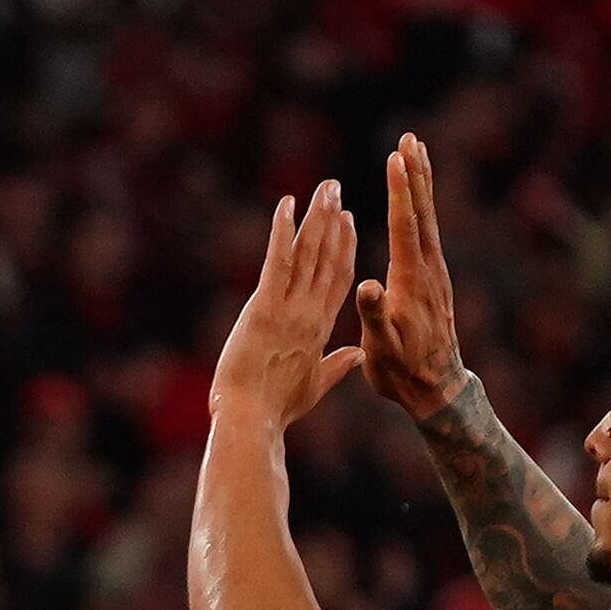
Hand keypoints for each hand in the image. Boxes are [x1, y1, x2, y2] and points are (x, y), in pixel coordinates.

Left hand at [207, 180, 363, 434]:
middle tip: (335, 189)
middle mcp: (310, 313)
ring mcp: (289, 309)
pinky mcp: (265, 309)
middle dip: (332, 220)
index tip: (349, 221)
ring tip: (324, 188)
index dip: (345, 247)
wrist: (253, 421)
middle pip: (327, 258)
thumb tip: (357, 356)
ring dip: (316, 218)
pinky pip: (277, 262)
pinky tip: (285, 204)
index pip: (338, 280)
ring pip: (308, 254)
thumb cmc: (278, 409)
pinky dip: (281, 231)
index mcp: (320, 330)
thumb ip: (337, 367)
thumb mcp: (314, 387)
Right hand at [353, 134, 467, 416]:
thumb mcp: (381, 348)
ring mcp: (435, 273)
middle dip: (414, 174)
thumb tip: (366, 286)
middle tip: (410, 138)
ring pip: (428, 218)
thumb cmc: (401, 371)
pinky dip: (422, 207)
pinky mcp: (436, 279)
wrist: (437, 388)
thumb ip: (374, 316)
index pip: (405, 226)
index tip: (396, 157)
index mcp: (411, 280)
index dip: (400, 191)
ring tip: (416, 152)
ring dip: (421, 184)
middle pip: (422, 211)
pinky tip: (418, 199)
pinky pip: (428, 232)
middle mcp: (429, 269)